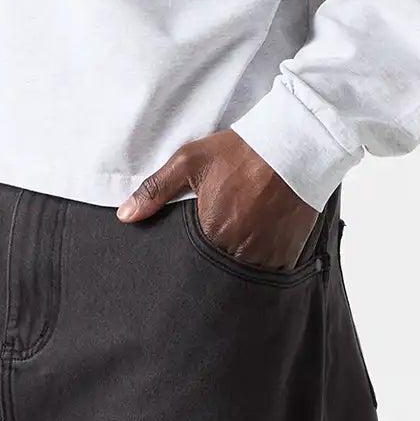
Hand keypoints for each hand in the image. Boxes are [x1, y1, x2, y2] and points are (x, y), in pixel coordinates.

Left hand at [117, 131, 318, 270]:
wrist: (295, 145)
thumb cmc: (240, 151)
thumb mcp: (190, 161)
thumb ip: (155, 190)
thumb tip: (125, 215)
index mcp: (211, 231)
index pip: (191, 264)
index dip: (189, 259)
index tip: (191, 251)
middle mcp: (239, 249)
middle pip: (218, 272)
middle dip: (213, 265)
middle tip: (214, 250)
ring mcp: (266, 254)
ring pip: (244, 275)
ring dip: (238, 266)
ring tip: (237, 247)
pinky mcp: (289, 252)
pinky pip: (271, 272)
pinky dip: (263, 265)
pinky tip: (259, 246)